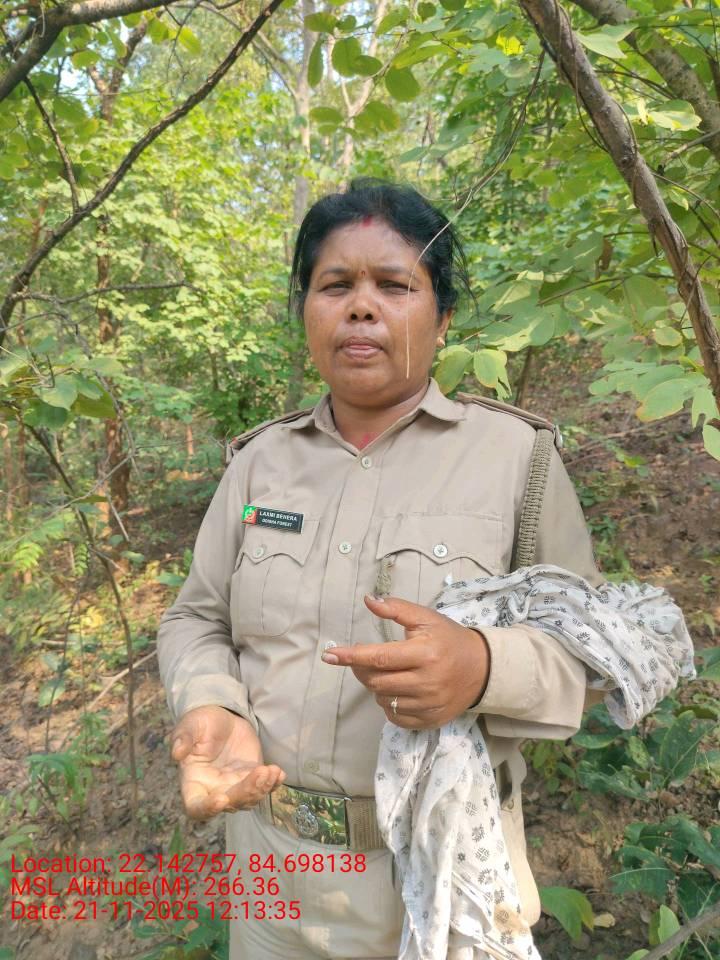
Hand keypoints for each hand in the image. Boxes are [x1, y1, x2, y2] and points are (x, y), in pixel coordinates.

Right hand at [170, 705, 286, 819]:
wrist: (222, 718)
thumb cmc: (200, 723)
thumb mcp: (190, 725)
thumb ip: (183, 738)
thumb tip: (176, 753)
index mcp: (193, 783)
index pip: (196, 807)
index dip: (207, 809)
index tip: (221, 799)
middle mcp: (214, 790)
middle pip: (230, 805)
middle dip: (246, 792)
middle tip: (259, 772)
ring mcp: (234, 786)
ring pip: (249, 800)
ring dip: (262, 788)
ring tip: (271, 770)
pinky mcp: (251, 778)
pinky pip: (264, 788)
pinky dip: (273, 784)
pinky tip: (278, 773)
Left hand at [320, 595, 490, 728]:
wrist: (482, 668)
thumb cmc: (449, 639)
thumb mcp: (426, 618)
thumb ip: (397, 609)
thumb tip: (368, 601)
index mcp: (424, 653)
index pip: (380, 657)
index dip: (351, 656)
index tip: (328, 655)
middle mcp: (427, 682)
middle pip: (377, 682)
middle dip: (363, 670)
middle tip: (365, 660)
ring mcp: (429, 704)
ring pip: (383, 700)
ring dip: (377, 687)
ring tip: (390, 673)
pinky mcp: (430, 720)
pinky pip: (395, 718)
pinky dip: (389, 705)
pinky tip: (398, 690)